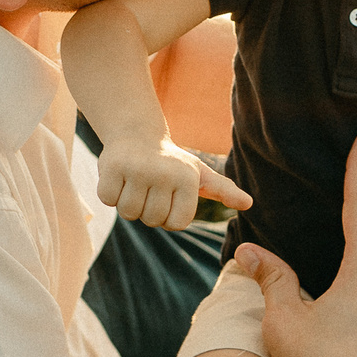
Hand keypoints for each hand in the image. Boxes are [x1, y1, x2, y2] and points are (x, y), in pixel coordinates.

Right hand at [98, 139, 250, 230]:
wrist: (137, 133)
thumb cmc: (171, 161)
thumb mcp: (198, 173)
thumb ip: (223, 190)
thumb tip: (249, 203)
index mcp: (187, 178)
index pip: (176, 224)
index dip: (168, 216)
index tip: (168, 195)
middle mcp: (164, 173)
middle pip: (152, 220)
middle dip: (148, 209)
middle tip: (149, 186)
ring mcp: (136, 169)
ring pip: (129, 213)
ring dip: (129, 203)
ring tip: (135, 182)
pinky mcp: (111, 166)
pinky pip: (108, 200)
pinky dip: (110, 193)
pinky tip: (119, 177)